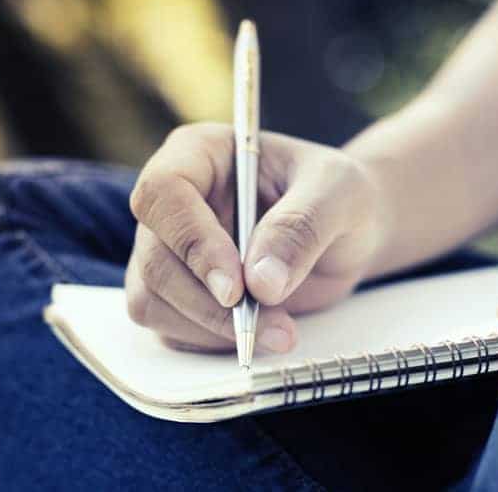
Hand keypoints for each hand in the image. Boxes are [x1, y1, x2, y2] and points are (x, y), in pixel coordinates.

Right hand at [125, 123, 382, 353]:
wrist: (344, 235)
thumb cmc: (338, 197)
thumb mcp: (339, 194)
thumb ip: (302, 227)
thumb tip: (260, 282)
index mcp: (199, 154)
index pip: (162, 192)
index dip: (192, 242)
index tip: (237, 287)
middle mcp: (173, 203)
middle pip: (154, 257)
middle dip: (209, 303)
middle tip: (274, 325)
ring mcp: (169, 251)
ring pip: (152, 299)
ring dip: (212, 329)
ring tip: (280, 331)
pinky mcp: (176, 294)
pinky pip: (170, 329)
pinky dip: (212, 342)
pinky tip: (260, 333)